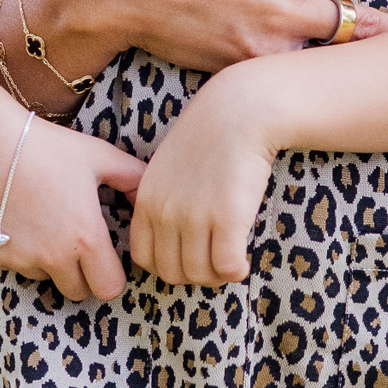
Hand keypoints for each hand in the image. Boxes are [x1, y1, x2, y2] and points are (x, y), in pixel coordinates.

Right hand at [0, 118, 144, 305]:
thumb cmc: (50, 147)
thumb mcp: (100, 157)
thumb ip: (134, 178)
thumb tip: (152, 197)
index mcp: (86, 238)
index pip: (109, 288)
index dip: (111, 276)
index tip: (107, 259)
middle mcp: (53, 257)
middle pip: (77, 291)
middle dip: (82, 274)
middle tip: (76, 243)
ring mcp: (20, 259)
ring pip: (44, 278)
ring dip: (49, 262)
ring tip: (44, 223)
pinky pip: (14, 266)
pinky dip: (19, 252)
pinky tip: (18, 221)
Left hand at [127, 73, 277, 287]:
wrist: (240, 111)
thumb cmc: (210, 136)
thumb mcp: (168, 167)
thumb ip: (163, 199)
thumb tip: (174, 235)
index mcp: (147, 201)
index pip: (144, 258)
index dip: (168, 266)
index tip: (189, 259)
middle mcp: (165, 213)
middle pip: (171, 272)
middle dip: (194, 276)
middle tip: (214, 265)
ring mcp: (195, 217)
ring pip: (200, 274)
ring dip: (217, 277)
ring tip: (231, 264)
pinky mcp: (228, 219)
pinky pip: (227, 267)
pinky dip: (236, 272)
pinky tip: (243, 263)